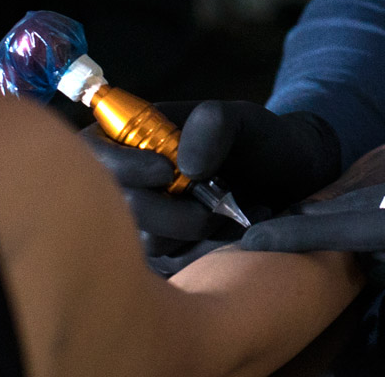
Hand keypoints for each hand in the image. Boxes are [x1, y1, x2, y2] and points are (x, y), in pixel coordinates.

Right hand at [84, 101, 339, 259]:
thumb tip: (181, 166)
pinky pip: (167, 264)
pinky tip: (228, 234)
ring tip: (226, 213)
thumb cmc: (261, 141)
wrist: (292, 181)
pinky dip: (201, 251)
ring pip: (140, 239)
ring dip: (188, 230)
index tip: (166, 171)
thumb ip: (214, 125)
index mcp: (134, 137)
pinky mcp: (164, 254)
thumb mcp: (243, 119)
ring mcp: (144, 221)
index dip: (119, 165)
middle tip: (209, 201)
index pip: (93, 150)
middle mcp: (130, 180)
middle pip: (110, 205)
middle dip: (163, 208)